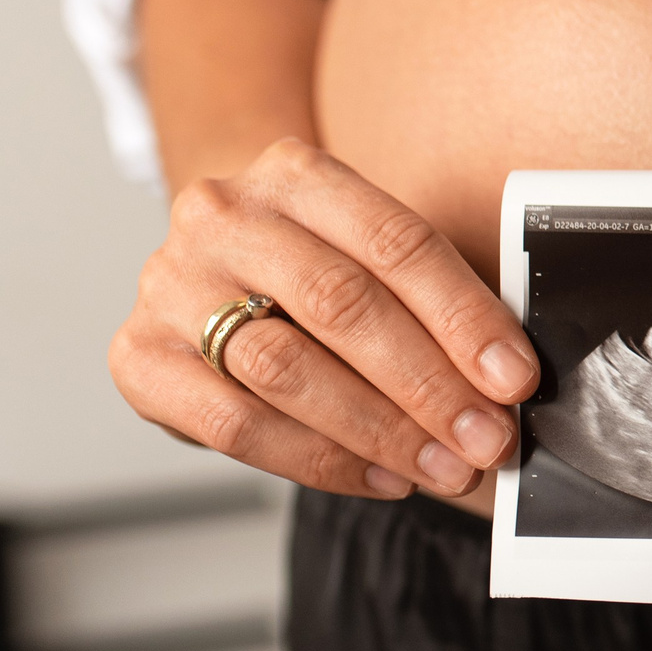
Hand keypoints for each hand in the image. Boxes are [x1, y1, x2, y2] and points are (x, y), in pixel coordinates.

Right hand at [112, 138, 536, 498]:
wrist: (213, 268)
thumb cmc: (317, 267)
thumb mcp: (372, 254)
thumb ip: (433, 301)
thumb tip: (506, 383)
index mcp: (296, 173)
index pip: (397, 243)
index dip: (463, 315)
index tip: (513, 376)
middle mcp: (222, 216)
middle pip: (341, 305)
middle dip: (428, 383)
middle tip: (486, 438)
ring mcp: (170, 284)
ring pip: (286, 368)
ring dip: (380, 430)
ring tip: (442, 466)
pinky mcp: (139, 357)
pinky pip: (236, 424)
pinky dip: (318, 460)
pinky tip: (379, 477)